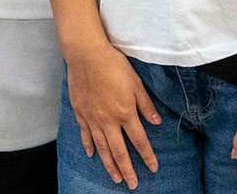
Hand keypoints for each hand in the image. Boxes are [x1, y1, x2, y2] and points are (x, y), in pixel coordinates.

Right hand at [64, 39, 160, 188]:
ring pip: (102, 148)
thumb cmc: (113, 65)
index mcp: (125, 113)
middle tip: (132, 185)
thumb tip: (156, 121)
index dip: (147, 156)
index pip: (139, 141)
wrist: (86, 55)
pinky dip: (89, 146)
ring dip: (109, 165)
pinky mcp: (80, 113)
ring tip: (115, 178)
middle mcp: (108, 120)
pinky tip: (92, 155)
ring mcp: (92, 118)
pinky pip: (85, 134)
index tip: (153, 168)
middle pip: (119, 151)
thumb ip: (145, 104)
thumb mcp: (136, 83)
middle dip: (127, 170)